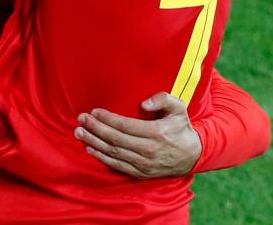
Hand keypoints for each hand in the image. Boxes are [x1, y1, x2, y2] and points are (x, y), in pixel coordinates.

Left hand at [74, 92, 201, 178]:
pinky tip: (90, 148)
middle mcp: (149, 150)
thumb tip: (144, 103)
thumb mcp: (179, 109)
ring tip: (79, 133)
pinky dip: (102, 158)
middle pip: (115, 139)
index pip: (125, 126)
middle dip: (95, 129)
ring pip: (114, 153)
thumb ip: (164, 99)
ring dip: (94, 142)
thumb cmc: (181, 128)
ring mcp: (144, 164)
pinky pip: (117, 166)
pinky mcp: (141, 173)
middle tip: (80, 120)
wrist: (193, 156)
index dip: (108, 119)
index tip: (94, 111)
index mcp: (157, 133)